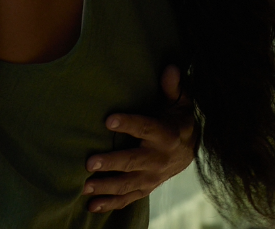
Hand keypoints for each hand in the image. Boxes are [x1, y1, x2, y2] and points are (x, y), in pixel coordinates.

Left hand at [83, 65, 196, 212]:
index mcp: (165, 134)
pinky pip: (128, 198)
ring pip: (128, 184)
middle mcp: (158, 158)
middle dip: (111, 163)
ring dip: (106, 187)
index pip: (145, 127)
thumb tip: (171, 68)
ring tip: (84, 187)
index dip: (128, 123)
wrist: (190, 149)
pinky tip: (91, 206)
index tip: (108, 120)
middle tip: (89, 163)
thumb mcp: (180, 101)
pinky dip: (111, 203)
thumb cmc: (178, 118)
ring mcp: (152, 176)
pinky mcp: (146, 186)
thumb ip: (173, 87)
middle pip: (133, 161)